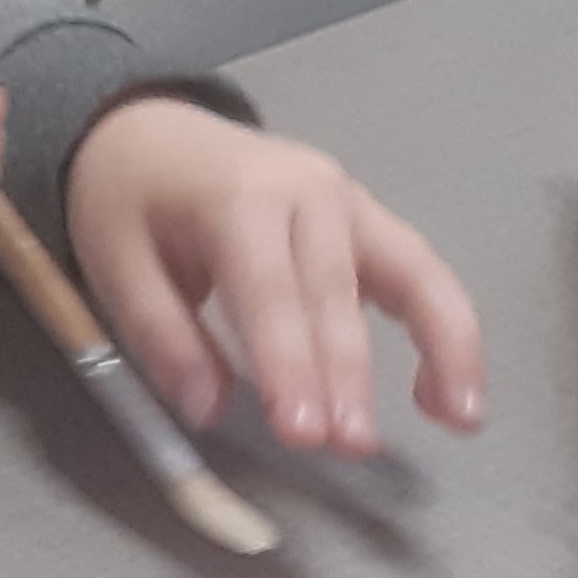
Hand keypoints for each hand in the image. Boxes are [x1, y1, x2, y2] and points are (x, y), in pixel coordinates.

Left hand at [62, 97, 485, 454]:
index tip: (302, 431)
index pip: (269, 290)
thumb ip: (162, 337)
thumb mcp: (116, 265)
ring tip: (460, 419)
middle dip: (347, 374)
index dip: (288, 363)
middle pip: (335, 290)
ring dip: (442, 346)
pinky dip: (447, 326)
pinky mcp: (369, 218)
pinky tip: (449, 393)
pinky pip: (420, 271)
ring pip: (411, 271)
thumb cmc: (130, 202)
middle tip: (351, 445)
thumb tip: (206, 410)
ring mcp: (349, 199)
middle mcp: (306, 190)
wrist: (149, 132)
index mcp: (237, 196)